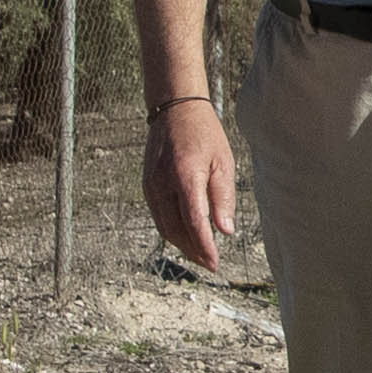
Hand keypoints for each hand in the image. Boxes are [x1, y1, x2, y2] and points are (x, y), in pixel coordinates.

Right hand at [143, 97, 241, 272]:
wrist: (174, 109)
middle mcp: (162, 183)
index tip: (215, 262)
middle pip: (176, 230)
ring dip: (182, 244)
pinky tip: (186, 235)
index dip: (204, 246)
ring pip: (164, 226)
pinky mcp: (147, 185)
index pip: (194, 222)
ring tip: (200, 254)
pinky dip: (172, 230)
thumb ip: (223, 198)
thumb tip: (224, 231)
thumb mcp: (222, 162)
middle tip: (210, 263)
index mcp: (185, 176)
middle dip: (193, 251)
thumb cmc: (204, 133)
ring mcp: (151, 185)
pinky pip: (158, 215)